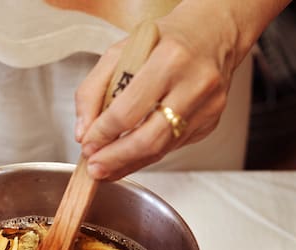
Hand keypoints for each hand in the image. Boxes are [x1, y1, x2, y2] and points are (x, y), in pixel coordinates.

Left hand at [73, 4, 248, 179]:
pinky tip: (129, 156)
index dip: (103, 134)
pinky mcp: (210, 123)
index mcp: (170, 59)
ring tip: (106, 168)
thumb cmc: (164, 41)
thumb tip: (83, 132)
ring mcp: (207, 107)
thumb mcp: (119, 52)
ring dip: (128, 163)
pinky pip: (172, 147)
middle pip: (149, 139)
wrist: (212, 34)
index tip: (87, 144)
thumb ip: (93, 90)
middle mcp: (195, 84)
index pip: (128, 111)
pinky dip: (146, 155)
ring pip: (161, 149)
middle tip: (94, 167)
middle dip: (115, 159)